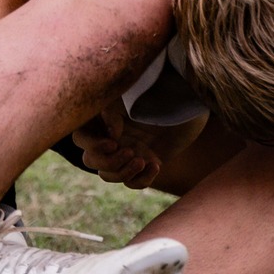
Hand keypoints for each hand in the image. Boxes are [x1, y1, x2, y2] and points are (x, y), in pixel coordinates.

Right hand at [68, 105, 198, 189]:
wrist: (193, 101)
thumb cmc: (163, 91)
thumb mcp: (136, 93)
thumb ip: (114, 108)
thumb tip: (110, 135)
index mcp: (104, 118)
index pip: (80, 137)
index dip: (92, 144)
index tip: (114, 141)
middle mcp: (112, 136)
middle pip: (90, 160)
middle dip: (108, 161)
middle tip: (131, 151)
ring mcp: (128, 151)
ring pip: (108, 175)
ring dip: (123, 172)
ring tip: (143, 160)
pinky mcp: (145, 162)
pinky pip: (134, 183)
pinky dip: (142, 179)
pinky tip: (156, 165)